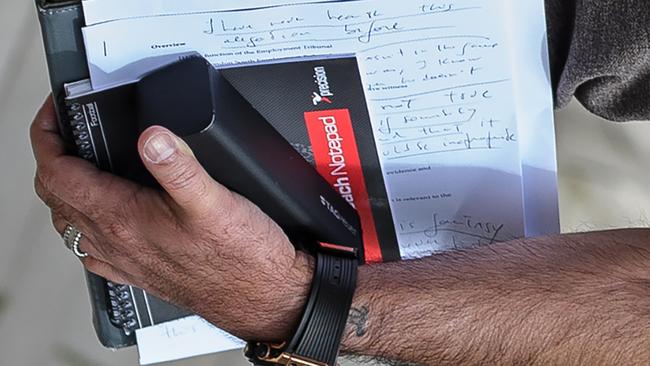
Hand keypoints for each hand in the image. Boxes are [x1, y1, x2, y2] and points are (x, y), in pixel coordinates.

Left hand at [30, 96, 312, 340]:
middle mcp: (115, 241)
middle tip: (63, 132)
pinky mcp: (139, 271)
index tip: (54, 114)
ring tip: (77, 164)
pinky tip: (101, 217)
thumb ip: (179, 165)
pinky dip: (82, 223)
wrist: (262, 296)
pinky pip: (91, 248)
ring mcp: (124, 259)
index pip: (57, 172)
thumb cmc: (241, 256)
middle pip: (55, 195)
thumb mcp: (215, 201)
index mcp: (123, 218)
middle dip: (51, 157)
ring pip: (69, 222)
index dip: (47, 136)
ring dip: (63, 189)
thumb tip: (150, 135)